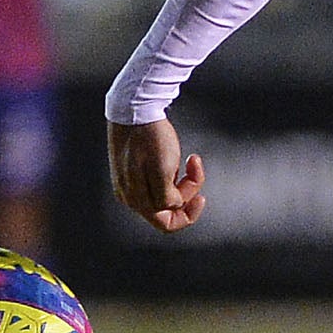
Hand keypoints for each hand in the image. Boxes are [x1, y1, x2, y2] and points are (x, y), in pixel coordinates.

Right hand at [107, 117, 204, 232]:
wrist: (135, 108)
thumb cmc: (150, 137)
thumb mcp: (163, 170)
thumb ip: (166, 196)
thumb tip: (172, 205)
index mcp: (136, 200)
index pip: (167, 225)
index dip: (188, 216)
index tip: (201, 197)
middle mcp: (131, 196)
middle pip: (168, 208)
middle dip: (187, 191)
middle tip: (195, 167)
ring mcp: (131, 183)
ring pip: (166, 193)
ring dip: (182, 179)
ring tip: (190, 159)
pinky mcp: (134, 169)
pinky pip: (159, 180)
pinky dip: (173, 171)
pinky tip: (177, 156)